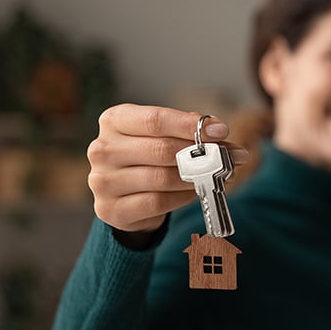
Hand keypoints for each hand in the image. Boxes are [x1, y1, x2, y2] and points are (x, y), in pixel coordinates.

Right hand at [87, 104, 248, 231]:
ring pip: (161, 178)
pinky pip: (158, 202)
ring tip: (215, 175)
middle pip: (161, 149)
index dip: (190, 126)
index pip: (155, 119)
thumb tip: (219, 133)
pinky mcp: (111, 209)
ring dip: (195, 178)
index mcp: (113, 120)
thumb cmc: (146, 157)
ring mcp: (102, 181)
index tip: (221, 130)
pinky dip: (182, 197)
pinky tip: (194, 191)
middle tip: (228, 156)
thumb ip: (187, 131)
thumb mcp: (162, 135)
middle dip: (200, 154)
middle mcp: (102, 149)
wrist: (123, 196)